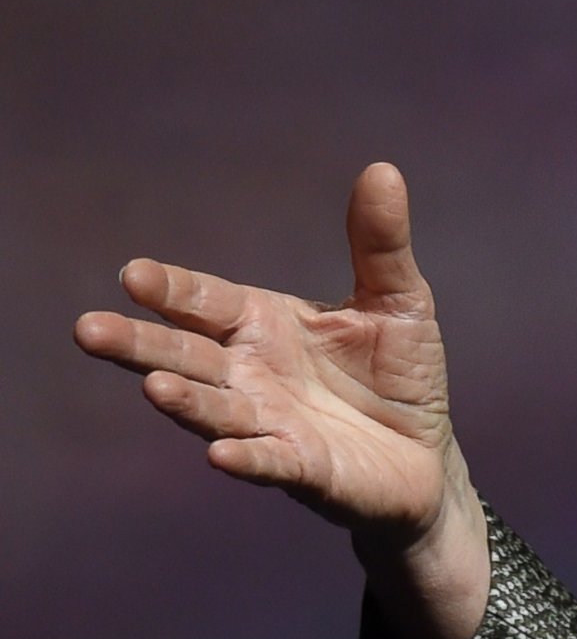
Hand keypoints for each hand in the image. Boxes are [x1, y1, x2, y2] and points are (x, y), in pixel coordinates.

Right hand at [72, 161, 489, 638]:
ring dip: (185, 400)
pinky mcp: (304, 469)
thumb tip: (382, 169)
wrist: (425, 454)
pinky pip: (269, 461)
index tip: (132, 273)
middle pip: (186, 356)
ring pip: (216, 409)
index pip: (205, 302)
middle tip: (88, 329)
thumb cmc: (399, 371)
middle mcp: (252, 374)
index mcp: (265, 324)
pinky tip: (220, 454)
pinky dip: (246, 457)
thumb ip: (380, 243)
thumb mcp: (397, 298)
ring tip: (154, 386)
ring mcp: (271, 424)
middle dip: (140, 345)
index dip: (171, 289)